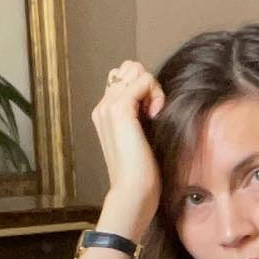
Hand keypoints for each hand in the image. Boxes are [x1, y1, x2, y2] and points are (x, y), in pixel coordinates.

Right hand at [91, 60, 164, 222]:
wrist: (132, 190)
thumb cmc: (141, 171)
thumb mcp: (141, 137)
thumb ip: (140, 115)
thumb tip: (154, 98)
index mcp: (104, 112)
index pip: (123, 77)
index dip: (143, 88)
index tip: (151, 113)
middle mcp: (103, 106)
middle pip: (129, 68)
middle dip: (147, 83)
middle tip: (154, 110)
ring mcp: (108, 106)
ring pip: (136, 70)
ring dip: (152, 87)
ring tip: (155, 112)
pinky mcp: (120, 109)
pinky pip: (143, 79)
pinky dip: (156, 93)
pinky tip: (156, 114)